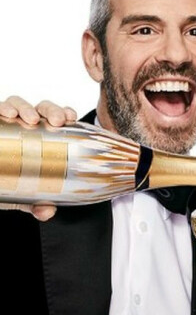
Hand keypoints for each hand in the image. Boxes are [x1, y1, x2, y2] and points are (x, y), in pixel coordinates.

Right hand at [0, 96, 77, 219]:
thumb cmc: (5, 184)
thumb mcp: (21, 196)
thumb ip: (35, 204)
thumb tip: (48, 211)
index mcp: (40, 137)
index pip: (55, 119)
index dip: (64, 113)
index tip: (71, 118)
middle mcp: (23, 125)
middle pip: (41, 108)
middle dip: (51, 109)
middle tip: (57, 121)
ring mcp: (5, 122)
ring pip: (16, 103)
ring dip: (25, 106)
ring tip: (29, 118)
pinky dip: (2, 108)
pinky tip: (6, 113)